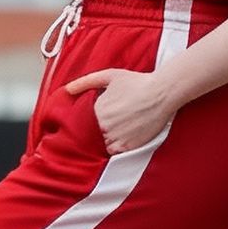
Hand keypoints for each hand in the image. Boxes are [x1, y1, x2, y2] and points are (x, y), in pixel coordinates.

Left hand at [63, 66, 178, 154]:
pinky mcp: (128, 147)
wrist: (162, 94)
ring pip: (100, 145)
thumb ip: (85, 82)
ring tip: (113, 130)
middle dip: (92, 131)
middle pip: (89, 135)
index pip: (79, 123)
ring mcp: (116, 138)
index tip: (88, 119)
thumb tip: (66, 90)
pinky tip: (121, 136)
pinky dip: (114, 147)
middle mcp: (104, 126)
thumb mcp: (109, 76)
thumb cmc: (136, 83)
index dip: (82, 122)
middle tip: (104, 123)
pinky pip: (113, 152)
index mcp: (96, 110)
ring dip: (103, 140)